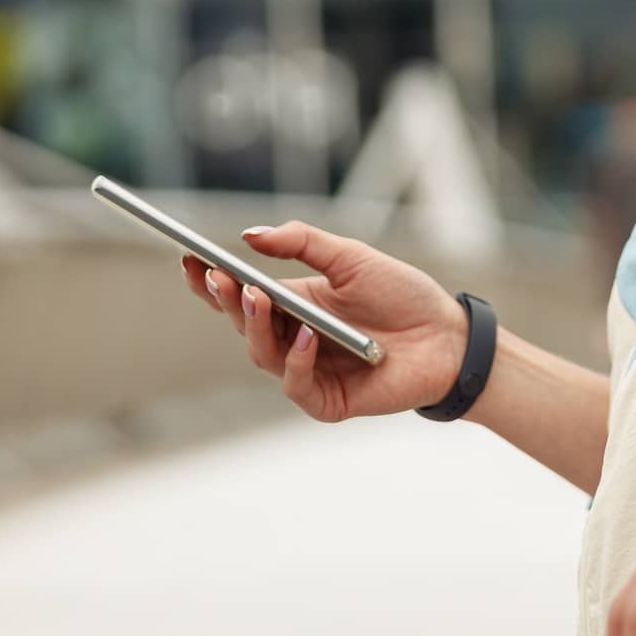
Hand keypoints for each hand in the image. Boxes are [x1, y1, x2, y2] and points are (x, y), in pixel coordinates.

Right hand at [183, 223, 466, 421]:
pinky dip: (298, 361)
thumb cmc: (401, 295)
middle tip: (219, 276)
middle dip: (227, 299)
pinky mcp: (326, 400)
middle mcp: (292, 339)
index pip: (239, 294)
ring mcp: (307, 371)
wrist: (446, 335)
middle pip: (243, 323)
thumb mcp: (352, 258)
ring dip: (257, 326)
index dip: (210, 281)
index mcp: (293, 304)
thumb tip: (249, 235)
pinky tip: (308, 336)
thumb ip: (303, 244)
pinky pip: (297, 385)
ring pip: (262, 354)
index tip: (189, 258)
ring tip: (260, 297)